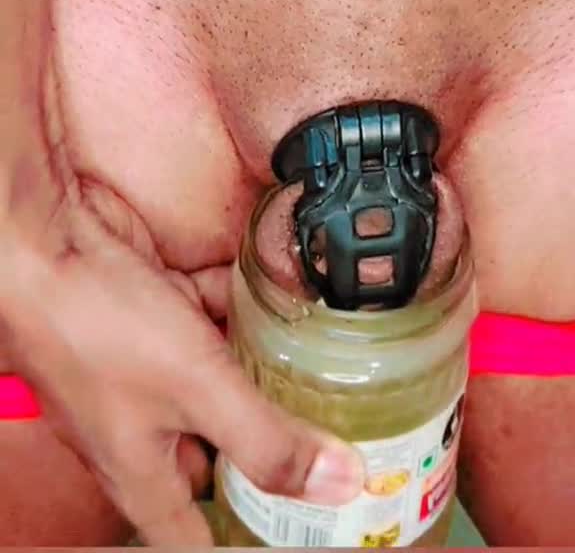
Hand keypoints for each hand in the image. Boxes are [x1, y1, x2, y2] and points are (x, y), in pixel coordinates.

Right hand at [1, 205, 363, 546]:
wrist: (43, 241)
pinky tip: (275, 291)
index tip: (301, 534)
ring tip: (320, 362)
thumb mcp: (195, 390)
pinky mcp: (150, 312)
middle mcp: (142, 427)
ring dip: (259, 366)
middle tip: (335, 438)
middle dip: (270, 443)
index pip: (198, 539)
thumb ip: (267, 439)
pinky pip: (204, 319)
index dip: (245, 541)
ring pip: (216, 380)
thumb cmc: (94, 326)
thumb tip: (341, 487)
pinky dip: (236, 307)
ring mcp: (145, 367)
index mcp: (143, 473)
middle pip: (216, 454)